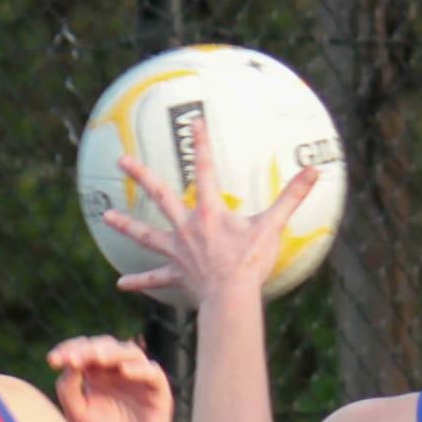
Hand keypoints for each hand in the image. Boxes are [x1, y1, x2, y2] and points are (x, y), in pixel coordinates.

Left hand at [47, 335, 173, 421]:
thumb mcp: (77, 412)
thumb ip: (68, 388)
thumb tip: (69, 362)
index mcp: (98, 374)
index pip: (85, 350)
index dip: (69, 350)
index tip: (52, 361)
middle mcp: (119, 371)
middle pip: (106, 346)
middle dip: (88, 350)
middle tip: (72, 358)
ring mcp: (140, 379)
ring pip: (129, 353)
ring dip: (112, 353)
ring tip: (96, 358)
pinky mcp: (159, 391)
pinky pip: (152, 372)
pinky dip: (139, 370)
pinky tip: (123, 371)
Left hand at [104, 116, 317, 305]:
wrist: (232, 299)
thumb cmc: (251, 264)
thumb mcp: (272, 228)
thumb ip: (292, 198)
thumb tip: (315, 172)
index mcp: (210, 211)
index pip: (204, 169)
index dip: (200, 143)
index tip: (193, 121)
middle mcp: (187, 227)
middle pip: (159, 195)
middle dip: (140, 175)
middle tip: (121, 160)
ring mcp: (178, 251)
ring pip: (146, 235)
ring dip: (126, 225)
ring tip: (107, 216)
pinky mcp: (176, 274)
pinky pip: (154, 278)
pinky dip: (138, 281)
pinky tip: (121, 284)